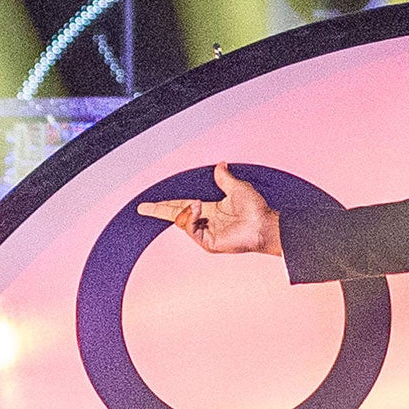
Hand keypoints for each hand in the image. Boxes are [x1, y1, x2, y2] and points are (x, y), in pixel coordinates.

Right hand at [136, 163, 281, 255]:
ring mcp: (206, 234)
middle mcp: (205, 222)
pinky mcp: (208, 243)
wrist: (265, 224)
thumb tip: (221, 165)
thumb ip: (225, 177)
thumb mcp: (237, 187)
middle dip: (159, 211)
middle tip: (143, 208)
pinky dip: (191, 218)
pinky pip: (191, 230)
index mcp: (209, 210)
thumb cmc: (256, 209)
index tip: (150, 203)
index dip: (166, 204)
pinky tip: (198, 209)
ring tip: (198, 204)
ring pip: (182, 222)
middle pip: (175, 216)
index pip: (182, 206)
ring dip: (186, 210)